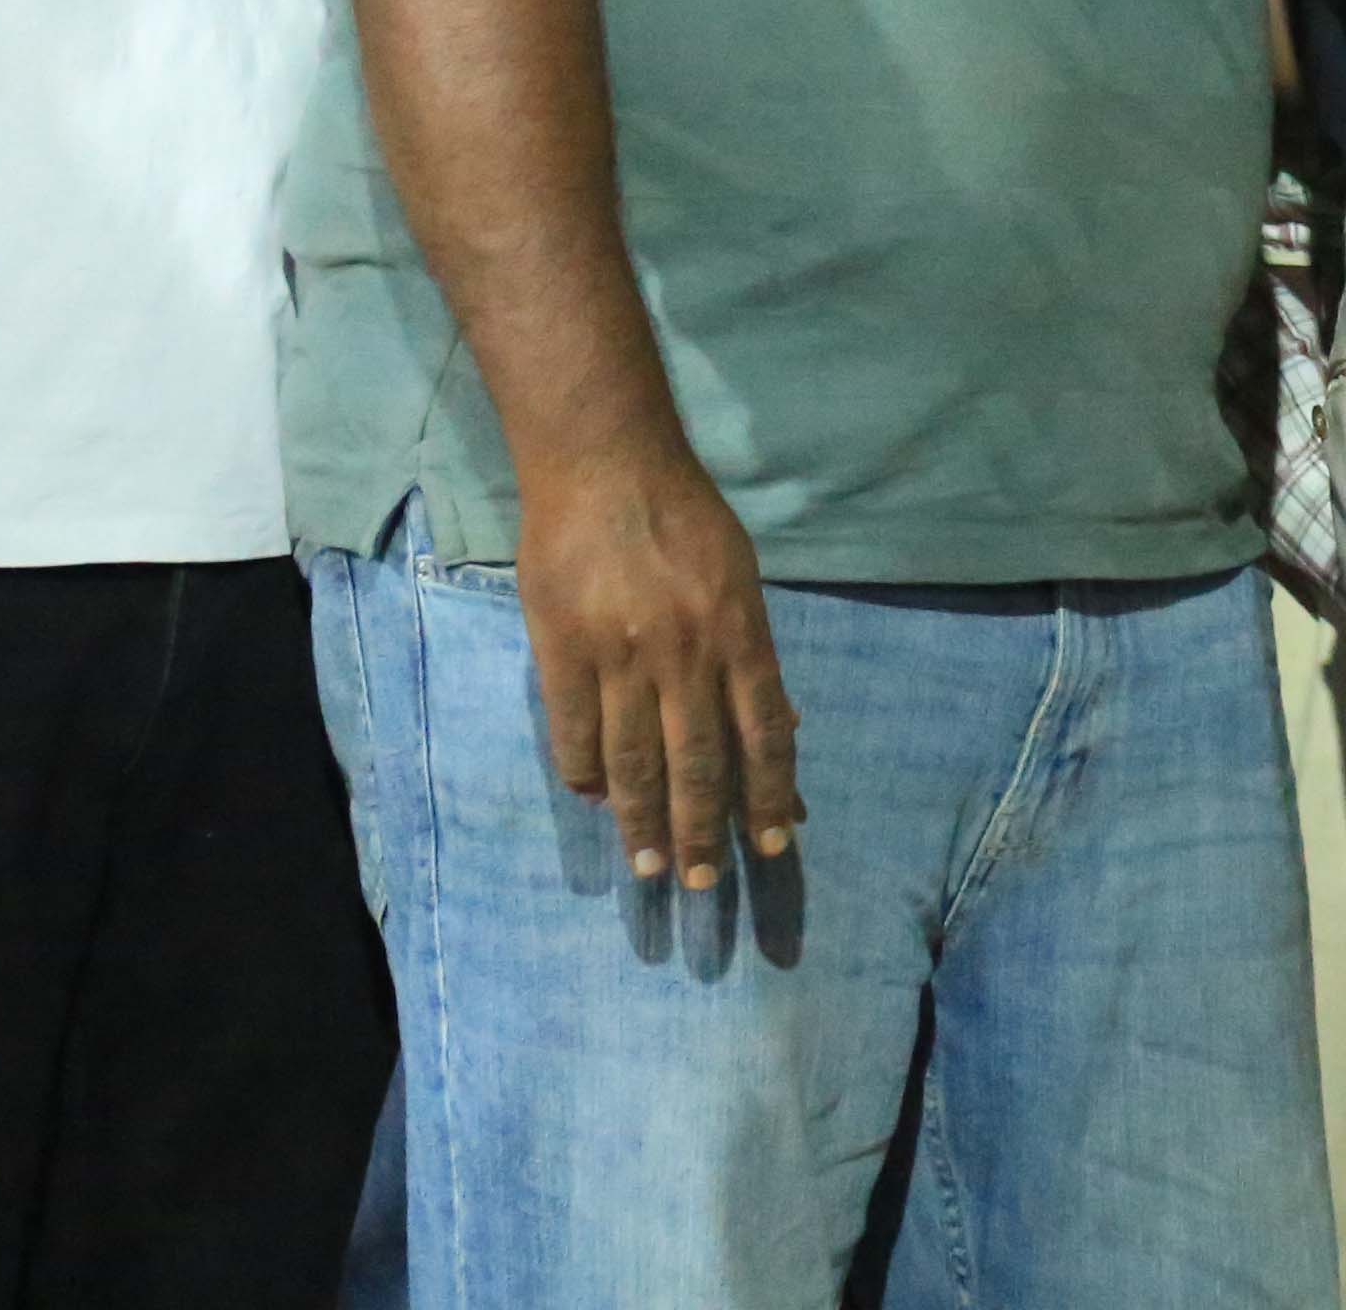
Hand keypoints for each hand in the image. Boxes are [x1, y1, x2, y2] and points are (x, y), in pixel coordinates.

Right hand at [515, 445, 804, 883]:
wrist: (607, 463)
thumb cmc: (683, 517)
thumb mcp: (740, 577)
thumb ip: (755, 655)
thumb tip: (781, 728)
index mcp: (740, 632)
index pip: (764, 733)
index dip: (772, 793)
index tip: (775, 842)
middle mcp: (687, 652)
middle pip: (699, 763)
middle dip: (704, 832)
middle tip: (701, 883)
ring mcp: (622, 655)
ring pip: (634, 762)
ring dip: (642, 823)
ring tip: (648, 868)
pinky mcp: (564, 650)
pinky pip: (574, 734)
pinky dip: (584, 777)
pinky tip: (594, 802)